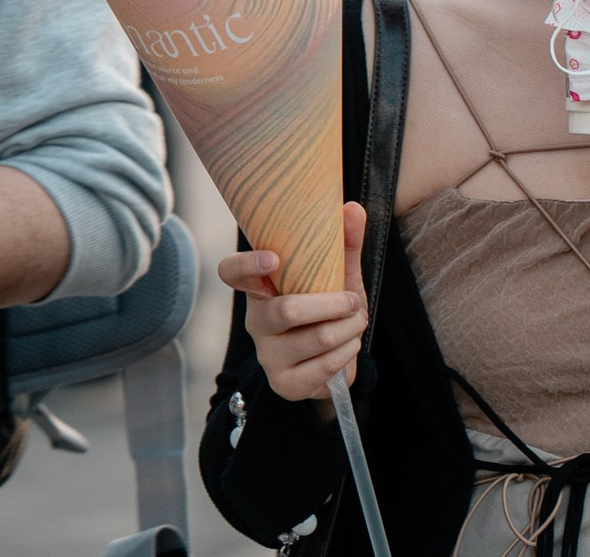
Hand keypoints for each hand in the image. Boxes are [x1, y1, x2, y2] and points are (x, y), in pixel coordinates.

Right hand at [219, 202, 365, 403]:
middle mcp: (256, 322)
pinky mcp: (284, 383)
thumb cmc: (329, 311)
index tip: (273, 257)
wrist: (336, 361)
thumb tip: (352, 208)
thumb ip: (343, 245)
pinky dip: (347, 351)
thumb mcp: (337, 276)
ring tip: (357, 321)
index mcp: (261, 289)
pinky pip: (322, 367)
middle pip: (286, 311)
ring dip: (348, 328)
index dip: (246, 265)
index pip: (231, 273)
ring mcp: (268, 355)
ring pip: (314, 338)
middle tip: (355, 301)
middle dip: (331, 304)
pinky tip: (350, 344)